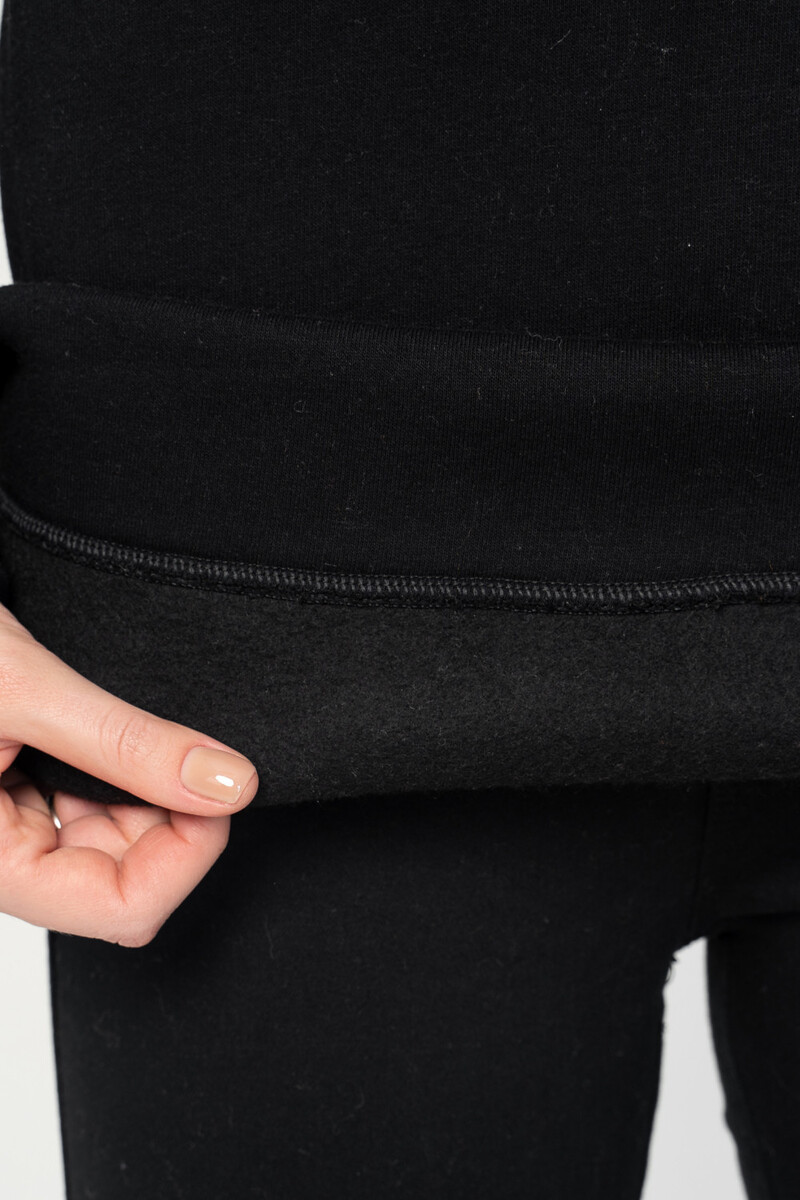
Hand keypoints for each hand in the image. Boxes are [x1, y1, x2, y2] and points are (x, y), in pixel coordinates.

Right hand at [0, 601, 258, 946]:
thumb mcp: (25, 687)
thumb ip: (126, 743)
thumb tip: (227, 783)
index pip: (122, 908)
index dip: (187, 854)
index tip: (219, 787)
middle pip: (126, 878)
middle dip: (172, 818)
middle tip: (189, 746)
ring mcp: (8, 829)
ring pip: (115, 845)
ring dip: (148, 793)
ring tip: (136, 728)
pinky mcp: (15, 797)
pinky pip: (91, 810)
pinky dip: (123, 775)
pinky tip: (116, 732)